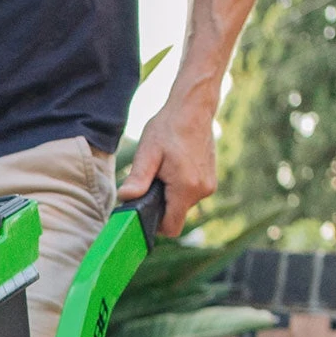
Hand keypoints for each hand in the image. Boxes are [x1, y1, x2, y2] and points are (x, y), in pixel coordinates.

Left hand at [117, 89, 218, 238]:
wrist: (193, 108)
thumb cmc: (168, 127)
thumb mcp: (147, 153)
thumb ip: (138, 179)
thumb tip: (126, 198)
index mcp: (186, 188)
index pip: (171, 228)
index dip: (154, 226)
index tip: (142, 213)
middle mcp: (202, 190)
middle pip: (175, 216)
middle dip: (160, 205)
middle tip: (151, 181)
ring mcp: (208, 185)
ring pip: (182, 205)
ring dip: (169, 195)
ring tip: (163, 171)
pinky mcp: (210, 179)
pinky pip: (189, 194)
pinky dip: (178, 188)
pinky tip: (173, 168)